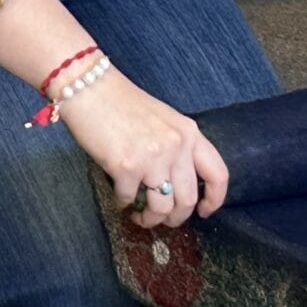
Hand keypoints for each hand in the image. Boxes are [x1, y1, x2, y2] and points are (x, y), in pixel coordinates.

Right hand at [60, 72, 229, 228]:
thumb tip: (175, 182)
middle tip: (162, 220)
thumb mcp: (163, 120)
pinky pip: (129, 199)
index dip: (214, 199)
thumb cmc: (121, 103)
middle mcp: (176, 146)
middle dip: (174, 218)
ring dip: (149, 219)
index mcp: (189, 133)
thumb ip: (176, 146)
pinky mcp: (126, 166)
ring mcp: (153, 157)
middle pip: (187, 200)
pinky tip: (119, 198)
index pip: (217, 174)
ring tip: (139, 216)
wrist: (89, 87)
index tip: (203, 211)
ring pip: (161, 208)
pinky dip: (123, 204)